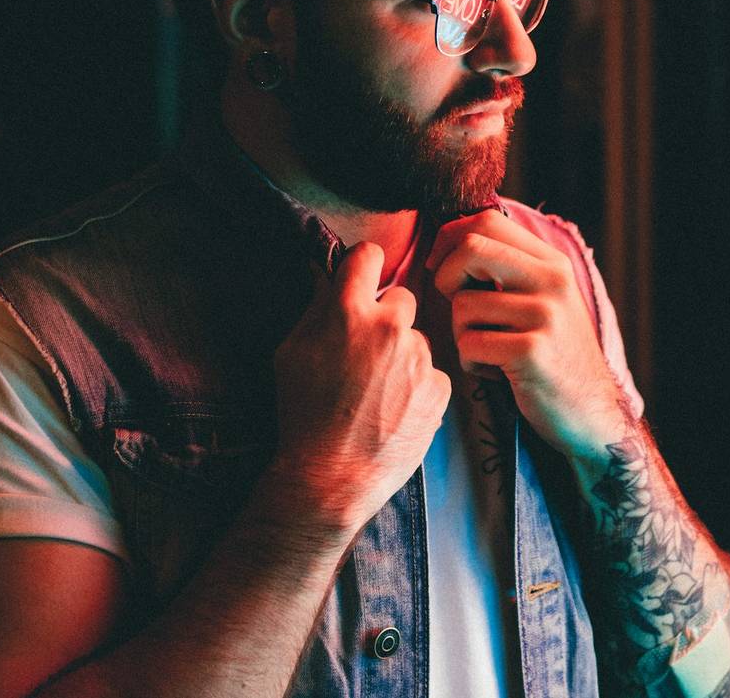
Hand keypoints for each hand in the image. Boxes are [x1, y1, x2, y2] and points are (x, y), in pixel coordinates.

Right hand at [272, 242, 450, 529]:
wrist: (332, 474)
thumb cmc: (303, 413)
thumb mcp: (290, 353)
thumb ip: (315, 310)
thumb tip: (330, 278)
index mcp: (347, 312)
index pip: (368, 256)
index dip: (364, 266)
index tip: (363, 277)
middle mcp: (389, 328)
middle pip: (401, 298)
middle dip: (386, 318)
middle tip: (367, 351)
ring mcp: (419, 359)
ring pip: (417, 340)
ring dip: (403, 356)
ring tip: (378, 392)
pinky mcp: (439, 388)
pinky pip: (432, 373)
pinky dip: (418, 387)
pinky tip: (395, 409)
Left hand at [427, 211, 631, 464]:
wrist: (592, 412)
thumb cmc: (553, 356)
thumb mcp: (543, 301)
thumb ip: (510, 269)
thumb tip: (450, 239)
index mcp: (551, 263)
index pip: (487, 221)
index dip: (450, 240)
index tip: (443, 269)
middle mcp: (552, 282)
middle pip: (470, 249)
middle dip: (445, 278)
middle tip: (459, 308)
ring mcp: (545, 316)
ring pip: (462, 305)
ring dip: (461, 334)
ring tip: (489, 351)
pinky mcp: (532, 352)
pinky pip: (470, 345)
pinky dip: (472, 363)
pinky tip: (497, 373)